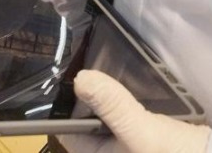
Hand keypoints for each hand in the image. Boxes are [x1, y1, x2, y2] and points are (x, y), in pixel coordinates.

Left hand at [59, 71, 210, 152]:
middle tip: (90, 67)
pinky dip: (125, 107)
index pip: (70, 134)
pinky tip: (130, 89)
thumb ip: (112, 105)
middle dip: (90, 101)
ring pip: (107, 123)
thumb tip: (81, 78)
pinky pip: (125, 123)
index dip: (66, 108)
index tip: (69, 77)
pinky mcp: (145, 143)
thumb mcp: (140, 130)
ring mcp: (128, 148)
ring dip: (109, 103)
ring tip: (108, 73)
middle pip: (89, 126)